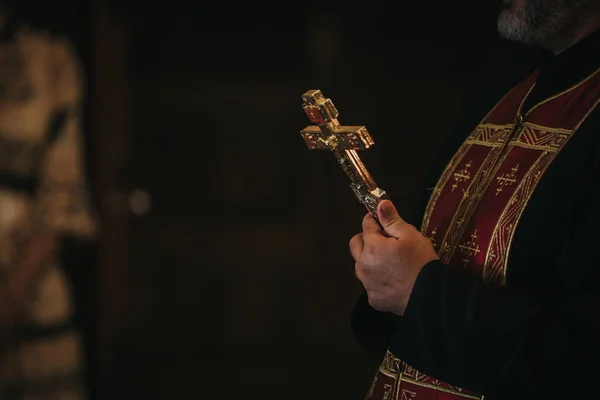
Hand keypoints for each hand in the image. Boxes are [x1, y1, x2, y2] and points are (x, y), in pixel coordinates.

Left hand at [349, 200, 438, 315]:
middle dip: (366, 239)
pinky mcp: (373, 298)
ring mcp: (366, 283)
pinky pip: (369, 284)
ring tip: (389, 262)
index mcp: (372, 246)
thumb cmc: (421, 262)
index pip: (366, 225)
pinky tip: (393, 279)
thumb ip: (392, 220)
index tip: (383, 221)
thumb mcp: (410, 235)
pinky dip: (377, 279)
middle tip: (385, 241)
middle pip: (355, 244)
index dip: (375, 220)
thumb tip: (380, 204)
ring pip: (360, 265)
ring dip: (369, 259)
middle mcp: (363, 265)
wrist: (429, 296)